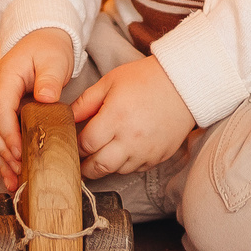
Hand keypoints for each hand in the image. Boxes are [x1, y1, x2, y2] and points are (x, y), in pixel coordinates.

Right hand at [0, 26, 75, 193]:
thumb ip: (50, 78)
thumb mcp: (55, 59)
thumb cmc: (48, 50)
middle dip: (0, 151)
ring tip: (13, 179)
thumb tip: (46, 97)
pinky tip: (7, 173)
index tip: (19, 152)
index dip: (7, 133)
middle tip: (19, 169)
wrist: (41, 40)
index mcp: (5, 77)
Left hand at [73, 55, 196, 179]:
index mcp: (115, 117)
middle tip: (81, 162)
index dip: (76, 145)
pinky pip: (136, 169)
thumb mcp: (110, 81)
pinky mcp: (159, 156)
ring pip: (117, 171)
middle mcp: (130, 139)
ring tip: (103, 154)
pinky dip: (127, 164)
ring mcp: (146, 151)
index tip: (74, 143)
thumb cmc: (145, 78)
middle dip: (86, 167)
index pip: (86, 144)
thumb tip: (67, 117)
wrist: (183, 84)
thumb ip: (86, 102)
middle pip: (99, 166)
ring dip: (106, 165)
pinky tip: (125, 151)